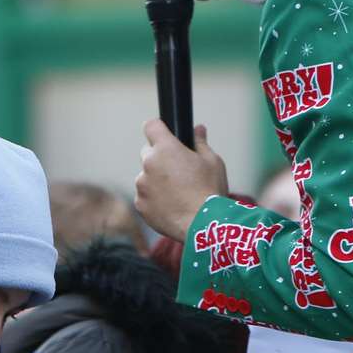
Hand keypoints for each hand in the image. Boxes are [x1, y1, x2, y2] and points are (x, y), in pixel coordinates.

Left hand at [135, 120, 228, 240]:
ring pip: (146, 176)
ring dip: (156, 180)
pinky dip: (154, 199)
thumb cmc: (210, 191)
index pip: (151, 126)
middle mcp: (148, 164)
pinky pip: (145, 196)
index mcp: (165, 148)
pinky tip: (172, 205)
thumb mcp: (212, 162)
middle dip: (160, 157)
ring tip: (178, 193)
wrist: (203, 226)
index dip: (159, 129)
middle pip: (148, 152)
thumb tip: (198, 129)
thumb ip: (200, 142)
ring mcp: (142, 185)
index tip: (165, 135)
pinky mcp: (140, 205)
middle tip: (178, 170)